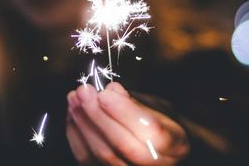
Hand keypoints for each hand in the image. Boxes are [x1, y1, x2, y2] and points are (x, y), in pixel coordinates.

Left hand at [66, 82, 189, 165]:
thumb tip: (111, 90)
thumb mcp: (156, 109)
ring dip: (83, 123)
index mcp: (175, 145)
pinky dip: (76, 135)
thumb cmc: (156, 126)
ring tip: (74, 99)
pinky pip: (86, 159)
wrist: (155, 151)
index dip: (124, 112)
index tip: (105, 93)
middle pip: (124, 145)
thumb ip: (134, 102)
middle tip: (83, 91)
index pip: (151, 132)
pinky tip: (73, 115)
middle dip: (98, 115)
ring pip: (103, 154)